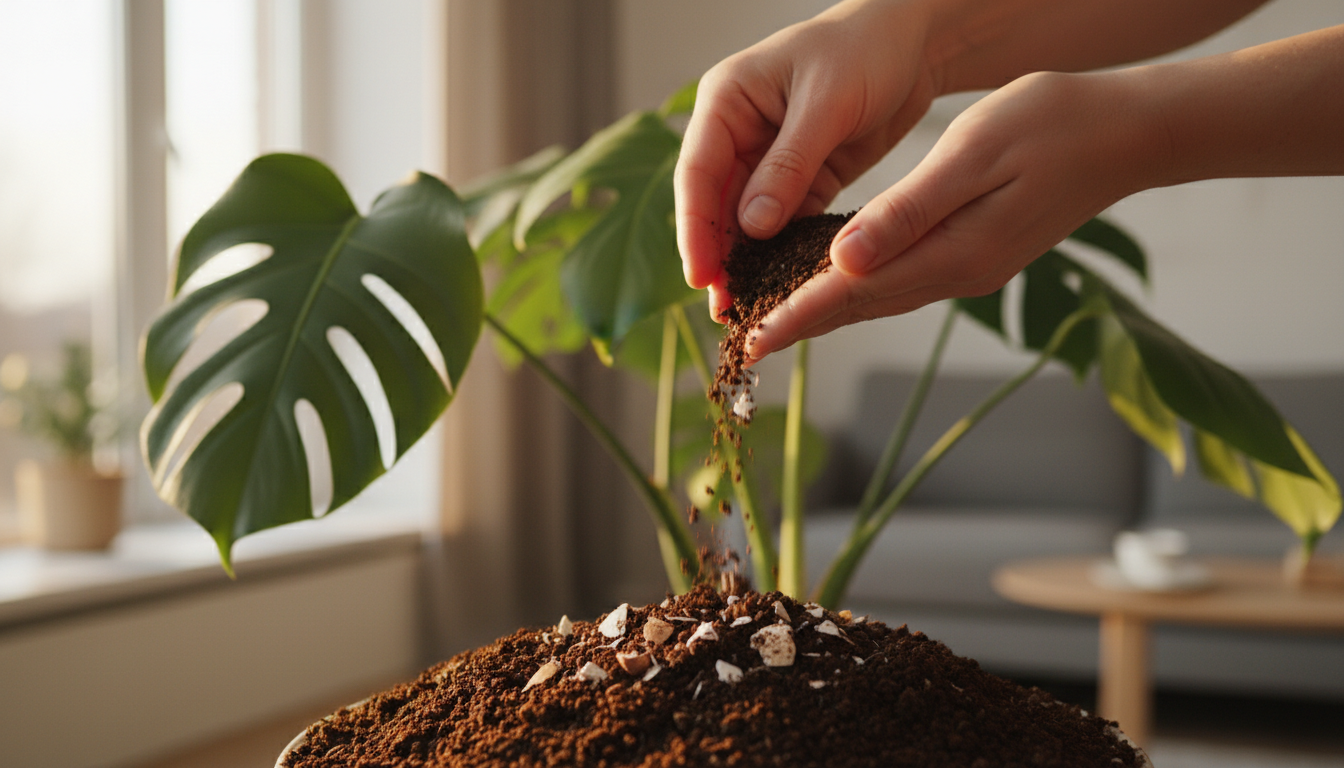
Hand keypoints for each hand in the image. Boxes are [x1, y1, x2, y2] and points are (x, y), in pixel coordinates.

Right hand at [674, 0, 940, 320]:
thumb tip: (752, 227)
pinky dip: (781, 253)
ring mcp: (767, 157)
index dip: (695, 228)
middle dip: (717, 256)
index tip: (701, 275)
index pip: (697, 172)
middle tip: (722, 308)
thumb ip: (788, 165)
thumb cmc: (866, 49)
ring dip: (746, 262)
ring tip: (748, 307)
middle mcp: (738, 132)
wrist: (914, 43)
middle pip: (715, 204)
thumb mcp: (826, 104)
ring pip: (745, 220)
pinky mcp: (800, 177)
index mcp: (726, 101)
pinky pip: (784, 222)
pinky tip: (782, 286)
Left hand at [744, 69, 1159, 363]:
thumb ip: (908, 210)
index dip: (799, 314)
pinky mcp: (974, 255)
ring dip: (827, 312)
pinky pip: (902, 282)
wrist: (1126, 135)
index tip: (752, 338)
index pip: (855, 293)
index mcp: (952, 253)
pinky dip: (860, 288)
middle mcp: (957, 273)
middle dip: (802, 324)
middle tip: (746, 343)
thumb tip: (844, 260)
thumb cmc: (1052, 126)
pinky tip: (837, 282)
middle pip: (862, 308)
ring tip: (776, 320)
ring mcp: (968, 269)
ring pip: (880, 299)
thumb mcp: (974, 154)